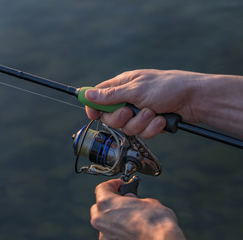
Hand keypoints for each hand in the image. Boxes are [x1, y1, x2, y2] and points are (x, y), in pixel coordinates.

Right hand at [85, 69, 203, 138]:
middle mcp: (128, 99)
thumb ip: (110, 96)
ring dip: (140, 122)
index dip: (93, 106)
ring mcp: (139, 112)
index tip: (92, 115)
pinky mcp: (149, 123)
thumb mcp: (136, 90)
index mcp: (122, 85)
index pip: (98, 96)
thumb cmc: (167, 87)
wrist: (195, 99)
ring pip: (127, 128)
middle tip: (130, 112)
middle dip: (121, 118)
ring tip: (153, 113)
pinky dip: (152, 128)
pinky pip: (142, 133)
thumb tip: (86, 94)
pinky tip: (161, 119)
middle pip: (110, 117)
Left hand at [90, 179, 185, 239]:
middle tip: (123, 200)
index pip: (102, 188)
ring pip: (104, 222)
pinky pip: (110, 234)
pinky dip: (117, 230)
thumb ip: (133, 199)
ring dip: (113, 217)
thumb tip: (132, 199)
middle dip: (110, 202)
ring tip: (129, 217)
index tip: (118, 184)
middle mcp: (101, 218)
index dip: (111, 184)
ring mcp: (104, 233)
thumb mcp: (148, 202)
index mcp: (106, 202)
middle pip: (99, 206)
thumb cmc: (155, 223)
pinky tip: (129, 229)